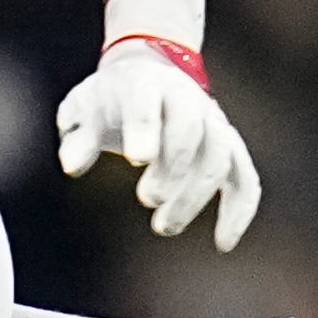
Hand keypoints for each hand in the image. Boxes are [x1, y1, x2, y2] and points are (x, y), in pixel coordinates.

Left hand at [56, 34, 261, 247]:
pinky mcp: (229, 147)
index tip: (136, 159)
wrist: (149, 74)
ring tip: (164, 226)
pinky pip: (245, 178)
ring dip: (196, 195)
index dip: (145, 129)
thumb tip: (73, 166)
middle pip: (191, 128)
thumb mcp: (83, 109)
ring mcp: (212, 121)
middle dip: (173, 167)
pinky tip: (222, 242)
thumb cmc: (112, 99)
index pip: (148, 101)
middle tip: (147, 199)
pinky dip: (238, 210)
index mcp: (145, 83)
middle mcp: (185, 97)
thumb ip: (78, 137)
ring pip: (220, 155)